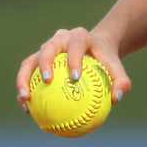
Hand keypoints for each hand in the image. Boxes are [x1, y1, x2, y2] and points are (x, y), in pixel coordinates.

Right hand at [16, 27, 130, 112]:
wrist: (95, 49)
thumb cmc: (107, 61)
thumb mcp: (118, 69)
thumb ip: (122, 82)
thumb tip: (116, 99)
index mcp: (79, 37)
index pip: (75, 45)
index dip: (74, 58)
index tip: (75, 77)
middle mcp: (60, 39)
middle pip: (47, 48)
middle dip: (44, 64)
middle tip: (47, 82)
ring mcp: (47, 49)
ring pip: (30, 61)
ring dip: (24, 79)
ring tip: (25, 99)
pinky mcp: (38, 59)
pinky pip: (28, 74)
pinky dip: (25, 89)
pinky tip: (26, 109)